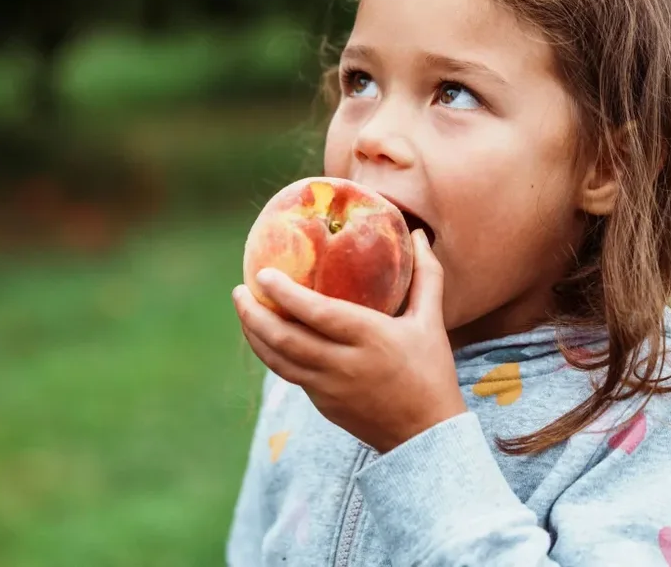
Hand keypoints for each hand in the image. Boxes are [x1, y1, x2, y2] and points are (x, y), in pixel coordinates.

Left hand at [232, 230, 466, 452]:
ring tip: (243, 308)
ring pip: (278, 361)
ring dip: (254, 334)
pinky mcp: (322, 404)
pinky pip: (289, 374)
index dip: (285, 294)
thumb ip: (426, 276)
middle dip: (254, 314)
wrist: (426, 436)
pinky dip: (272, 352)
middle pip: (285, 339)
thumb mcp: (430, 321)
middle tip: (239, 290)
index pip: (317, 314)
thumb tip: (419, 235)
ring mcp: (329, 388)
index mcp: (370, 338)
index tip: (263, 274)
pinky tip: (266, 334)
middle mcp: (344, 364)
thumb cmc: (431, 372)